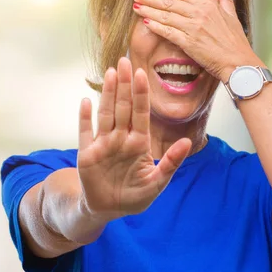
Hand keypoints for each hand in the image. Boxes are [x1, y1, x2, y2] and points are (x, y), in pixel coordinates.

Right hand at [77, 58, 190, 220]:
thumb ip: (171, 162)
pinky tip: (85, 102)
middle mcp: (121, 139)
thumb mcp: (158, 183)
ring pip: (106, 114)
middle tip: (124, 61)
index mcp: (139, 143)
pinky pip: (85, 132)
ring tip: (111, 73)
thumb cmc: (135, 196)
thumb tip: (187, 142)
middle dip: (125, 85)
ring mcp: (104, 144)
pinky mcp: (87, 154)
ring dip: (108, 94)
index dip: (141, 94)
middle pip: (123, 107)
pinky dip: (84, 118)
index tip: (142, 73)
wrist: (109, 210)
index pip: (141, 113)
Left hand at [132, 0, 261, 81]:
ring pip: (165, 16)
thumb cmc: (236, 43)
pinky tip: (145, 23)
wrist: (239, 63)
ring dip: (148, 10)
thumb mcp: (232, 16)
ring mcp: (193, 28)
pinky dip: (155, 26)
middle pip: (169, 3)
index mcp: (208, 5)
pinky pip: (167, 32)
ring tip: (136, 7)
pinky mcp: (189, 43)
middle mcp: (199, 13)